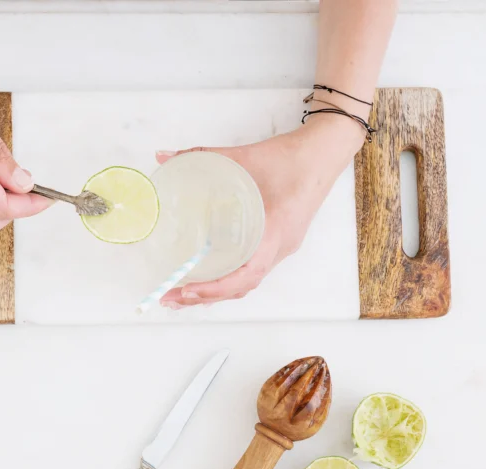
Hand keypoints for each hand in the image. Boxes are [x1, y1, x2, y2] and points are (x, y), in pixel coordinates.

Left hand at [157, 117, 365, 307]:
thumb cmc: (291, 157)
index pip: (246, 273)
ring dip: (216, 294)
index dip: (215, 288)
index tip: (187, 291)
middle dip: (204, 297)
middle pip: (241, 286)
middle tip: (169, 298)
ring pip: (247, 283)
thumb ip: (201, 156)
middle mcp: (280, 248)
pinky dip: (229, 281)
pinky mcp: (279, 244)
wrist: (323, 153)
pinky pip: (252, 271)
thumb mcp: (242, 155)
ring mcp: (281, 249)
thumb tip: (162, 157)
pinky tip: (208, 281)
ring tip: (182, 297)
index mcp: (275, 231)